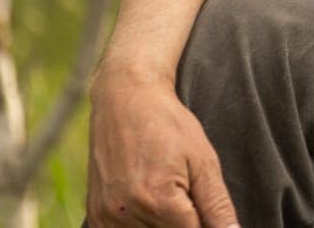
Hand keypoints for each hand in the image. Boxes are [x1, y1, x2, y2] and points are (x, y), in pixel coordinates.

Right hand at [86, 66, 238, 227]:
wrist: (125, 99)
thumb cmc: (168, 124)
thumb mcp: (203, 160)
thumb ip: (218, 206)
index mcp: (159, 202)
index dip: (207, 225)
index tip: (202, 203)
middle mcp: (127, 214)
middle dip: (185, 221)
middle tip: (186, 192)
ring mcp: (107, 217)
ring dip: (164, 223)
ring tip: (167, 188)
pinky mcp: (95, 215)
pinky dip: (141, 223)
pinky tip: (149, 197)